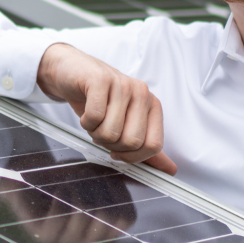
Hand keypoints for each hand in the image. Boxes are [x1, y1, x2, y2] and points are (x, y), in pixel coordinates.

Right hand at [37, 43, 176, 174]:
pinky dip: (85, 123)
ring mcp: (122, 84)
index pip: (153, 145)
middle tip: (102, 131)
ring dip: (95, 133)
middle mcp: (141, 93)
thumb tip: (171, 171)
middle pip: (132, 141)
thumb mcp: (125, 124)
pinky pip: (94, 118)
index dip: (132, 156)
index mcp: (152, 105)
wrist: (72, 71)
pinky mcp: (100, 80)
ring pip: (111, 132)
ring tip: (93, 120)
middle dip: (111, 144)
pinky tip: (86, 113)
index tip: (118, 150)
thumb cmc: (100, 100)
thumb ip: (146, 146)